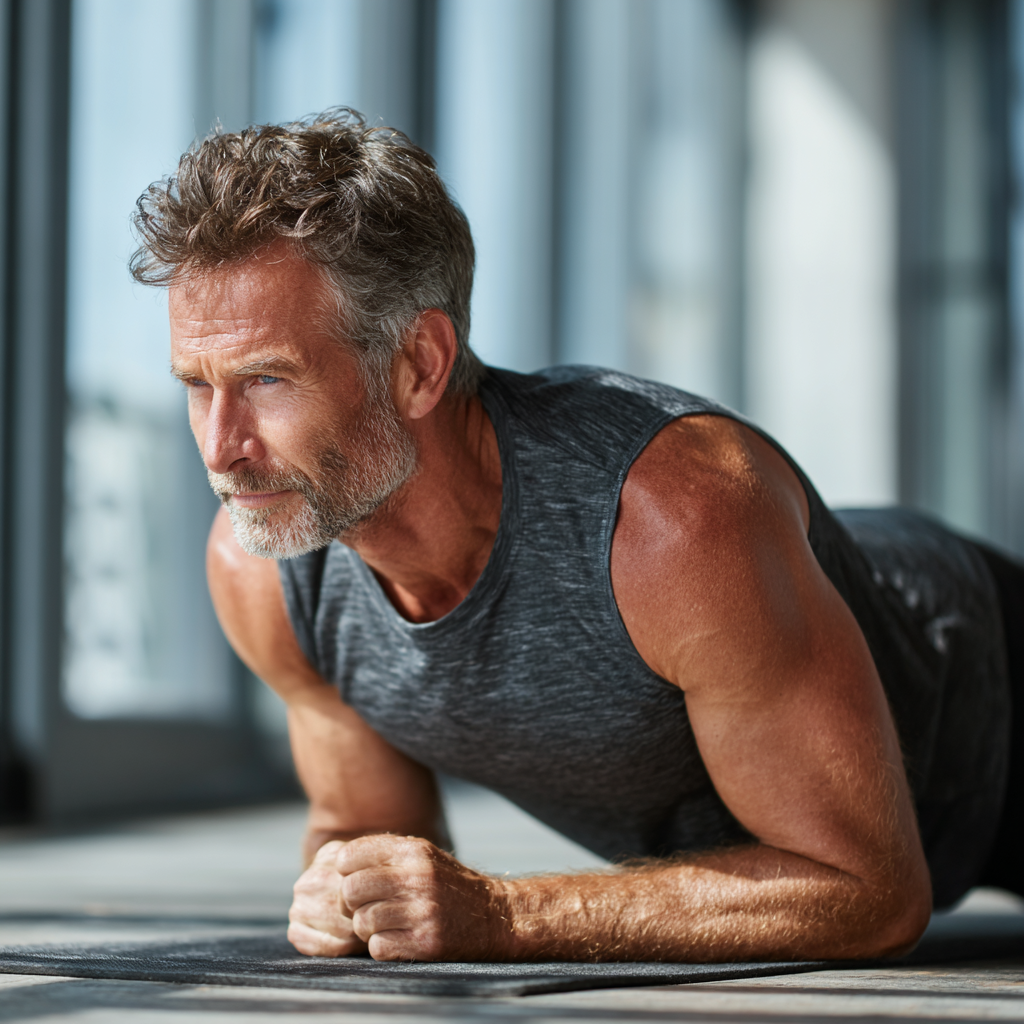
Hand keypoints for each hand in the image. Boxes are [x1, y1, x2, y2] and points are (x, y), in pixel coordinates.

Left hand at [298, 833, 511, 960]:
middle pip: (350, 890)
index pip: (351, 855)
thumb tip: (338, 861)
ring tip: (387, 924)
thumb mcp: (423, 856)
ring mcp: (422, 910)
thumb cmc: (448, 885)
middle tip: (364, 908)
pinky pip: (378, 947)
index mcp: (413, 851)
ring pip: (362, 922)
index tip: (356, 881)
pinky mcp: (427, 941)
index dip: (346, 871)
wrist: (495, 916)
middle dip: (351, 904)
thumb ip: (386, 854)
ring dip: (368, 928)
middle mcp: (417, 877)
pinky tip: (399, 939)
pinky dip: (382, 947)